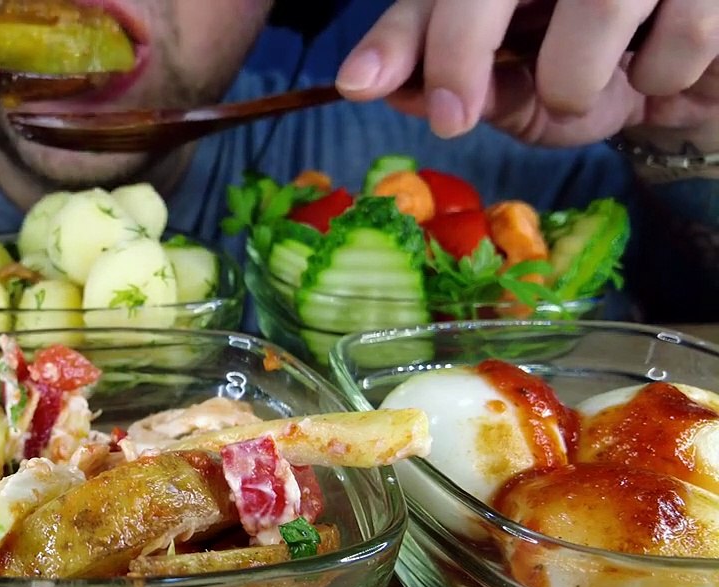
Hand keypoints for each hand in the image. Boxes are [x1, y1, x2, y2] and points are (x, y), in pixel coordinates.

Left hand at [335, 0, 718, 146]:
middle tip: (453, 118)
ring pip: (601, 4)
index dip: (396, 36)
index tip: (359, 85)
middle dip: (460, 50)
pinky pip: (682, 32)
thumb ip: (465, 88)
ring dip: (579, 77)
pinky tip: (661, 64)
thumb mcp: (523, 95)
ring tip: (590, 85)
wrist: (695, 76)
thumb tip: (383, 87)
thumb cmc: (599, 74)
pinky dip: (663, 73)